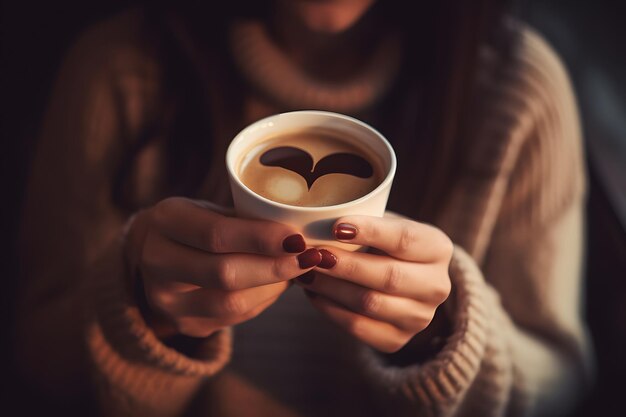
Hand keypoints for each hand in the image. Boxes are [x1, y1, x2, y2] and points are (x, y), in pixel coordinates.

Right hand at [125, 197, 321, 337]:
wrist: (158, 253)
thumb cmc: (197, 223)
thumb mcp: (212, 208)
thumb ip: (247, 219)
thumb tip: (302, 233)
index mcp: (165, 222)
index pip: (216, 235)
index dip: (261, 238)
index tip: (298, 238)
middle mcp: (157, 263)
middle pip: (224, 274)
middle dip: (276, 267)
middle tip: (311, 258)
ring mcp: (168, 300)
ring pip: (232, 302)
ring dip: (275, 286)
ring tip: (300, 269)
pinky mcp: (185, 324)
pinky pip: (235, 316)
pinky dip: (265, 299)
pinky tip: (280, 284)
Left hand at [295, 214, 452, 352]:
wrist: (402, 281)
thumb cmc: (385, 244)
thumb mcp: (385, 224)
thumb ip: (363, 220)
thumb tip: (318, 222)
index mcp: (438, 248)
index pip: (404, 239)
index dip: (370, 232)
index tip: (335, 225)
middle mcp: (437, 286)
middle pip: (388, 276)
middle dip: (345, 264)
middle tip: (313, 254)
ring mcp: (420, 317)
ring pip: (370, 303)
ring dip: (331, 288)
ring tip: (306, 272)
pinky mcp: (398, 340)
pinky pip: (359, 327)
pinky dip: (331, 309)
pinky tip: (314, 294)